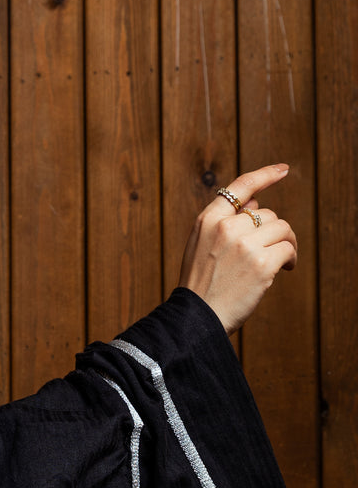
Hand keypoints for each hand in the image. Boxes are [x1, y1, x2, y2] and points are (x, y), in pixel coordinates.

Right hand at [178, 163, 297, 333]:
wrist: (196, 317)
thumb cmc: (201, 285)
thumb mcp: (200, 246)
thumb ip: (224, 223)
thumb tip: (256, 203)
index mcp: (207, 220)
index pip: (240, 187)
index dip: (265, 175)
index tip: (283, 170)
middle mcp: (225, 227)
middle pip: (267, 213)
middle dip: (273, 231)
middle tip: (273, 250)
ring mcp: (244, 244)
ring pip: (282, 228)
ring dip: (286, 243)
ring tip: (281, 261)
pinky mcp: (261, 263)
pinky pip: (288, 249)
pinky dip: (290, 259)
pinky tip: (284, 270)